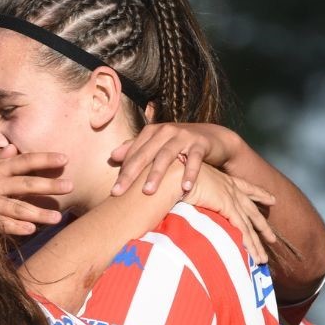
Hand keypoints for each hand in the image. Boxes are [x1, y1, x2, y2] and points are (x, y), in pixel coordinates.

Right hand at [0, 146, 70, 235]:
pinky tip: (30, 230)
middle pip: (25, 183)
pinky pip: (0, 224)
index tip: (65, 159)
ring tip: (58, 217)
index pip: (23, 162)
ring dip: (37, 212)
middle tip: (70, 186)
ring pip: (16, 207)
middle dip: (48, 185)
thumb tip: (12, 148)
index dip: (44, 160)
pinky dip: (14, 227)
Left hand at [109, 123, 240, 195]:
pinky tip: (185, 188)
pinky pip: (194, 160)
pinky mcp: (200, 144)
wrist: (212, 137)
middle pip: (145, 154)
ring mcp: (183, 136)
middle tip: (120, 192)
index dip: (123, 171)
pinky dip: (190, 173)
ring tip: (148, 191)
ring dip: (156, 174)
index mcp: (152, 132)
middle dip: (132, 174)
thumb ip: (135, 148)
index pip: (134, 153)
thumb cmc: (179, 144)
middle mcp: (165, 131)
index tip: (114, 190)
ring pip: (166, 155)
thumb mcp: (157, 144)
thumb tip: (113, 156)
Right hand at [183, 165, 276, 263]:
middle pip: (252, 211)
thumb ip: (194, 196)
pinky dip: (248, 244)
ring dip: (256, 244)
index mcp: (223, 181)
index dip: (260, 194)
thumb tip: (187, 203)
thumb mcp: (189, 185)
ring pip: (248, 226)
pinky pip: (242, 229)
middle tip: (272, 238)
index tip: (272, 200)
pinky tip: (253, 255)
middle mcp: (230, 188)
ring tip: (262, 260)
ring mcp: (230, 198)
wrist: (175, 173)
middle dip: (262, 226)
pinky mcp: (227, 207)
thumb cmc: (175, 177)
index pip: (247, 188)